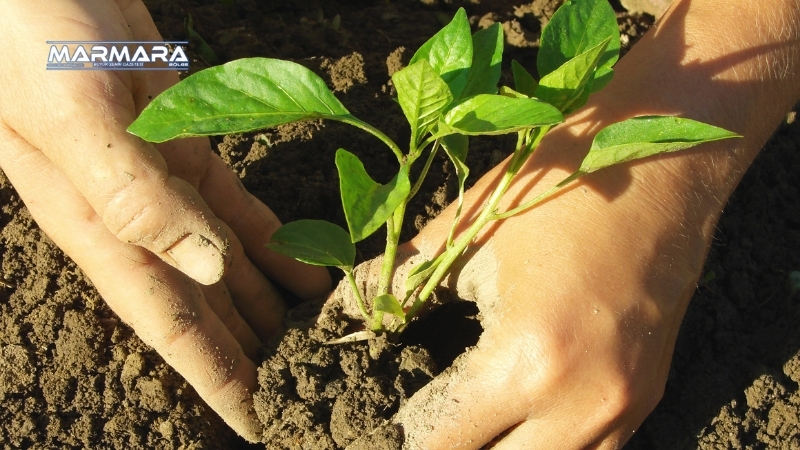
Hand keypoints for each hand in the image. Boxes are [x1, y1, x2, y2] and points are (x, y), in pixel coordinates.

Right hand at [0, 0, 329, 440]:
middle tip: (308, 389)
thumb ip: (133, 193)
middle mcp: (136, 218)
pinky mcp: (188, 144)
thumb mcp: (74, 112)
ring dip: (273, 303)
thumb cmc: (28, 30)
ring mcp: (165, 182)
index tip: (259, 425)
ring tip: (321, 339)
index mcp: (103, 226)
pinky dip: (276, 240)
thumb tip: (206, 271)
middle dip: (254, 353)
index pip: (171, 325)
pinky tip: (309, 266)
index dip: (216, 379)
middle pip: (209, 306)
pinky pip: (241, 208)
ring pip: (231, 262)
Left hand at [360, 0, 799, 446]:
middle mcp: (582, 404)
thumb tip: (344, 320)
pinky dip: (547, 447)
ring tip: (470, 421)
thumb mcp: (465, 234)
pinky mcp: (647, 395)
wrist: (662, 165)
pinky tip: (520, 418)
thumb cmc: (557, 187)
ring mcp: (624, 407)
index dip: (407, 438)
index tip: (383, 426)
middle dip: (452, 449)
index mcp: (526, 361)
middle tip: (422, 424)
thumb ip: (396, 288)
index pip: (446, 442)